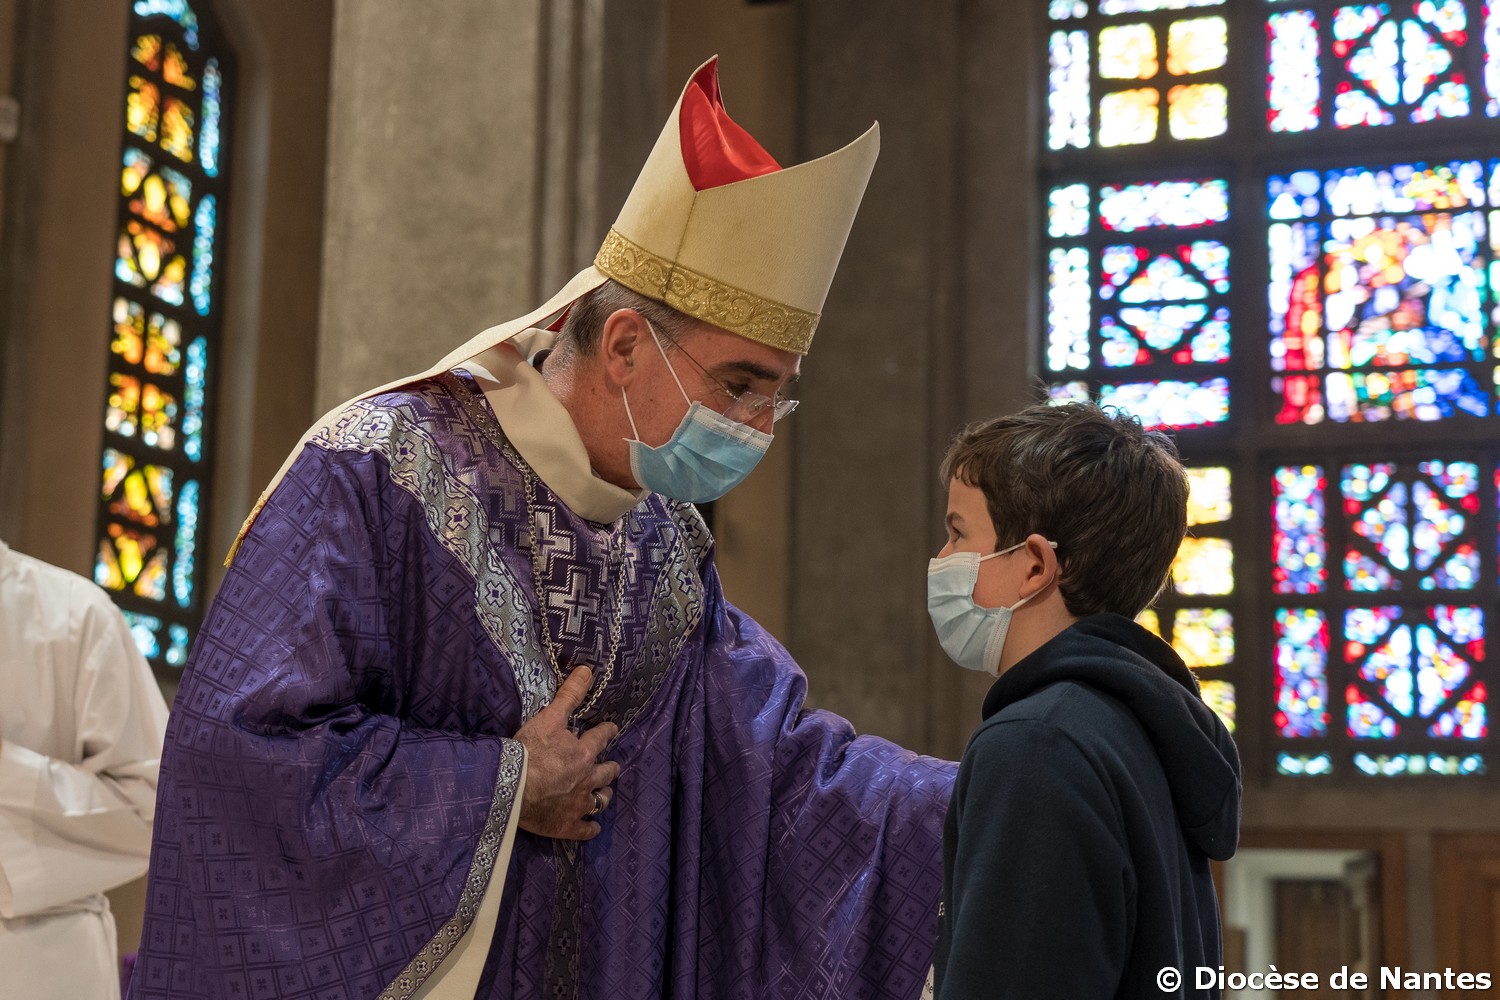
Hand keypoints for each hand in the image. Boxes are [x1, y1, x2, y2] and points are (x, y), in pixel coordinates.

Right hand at [514, 666, 620, 839]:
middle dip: (610, 768)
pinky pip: (586, 829)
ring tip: (603, 794)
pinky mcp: (567, 826)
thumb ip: (569, 695)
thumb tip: (588, 669)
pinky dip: (590, 828)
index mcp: (583, 753)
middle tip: (611, 766)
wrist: (512, 787)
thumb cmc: (529, 751)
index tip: (611, 729)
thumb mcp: (549, 718)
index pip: (601, 738)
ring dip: (603, 796)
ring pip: (600, 801)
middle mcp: (587, 779)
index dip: (607, 732)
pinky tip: (592, 827)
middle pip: (607, 773)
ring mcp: (579, 805)